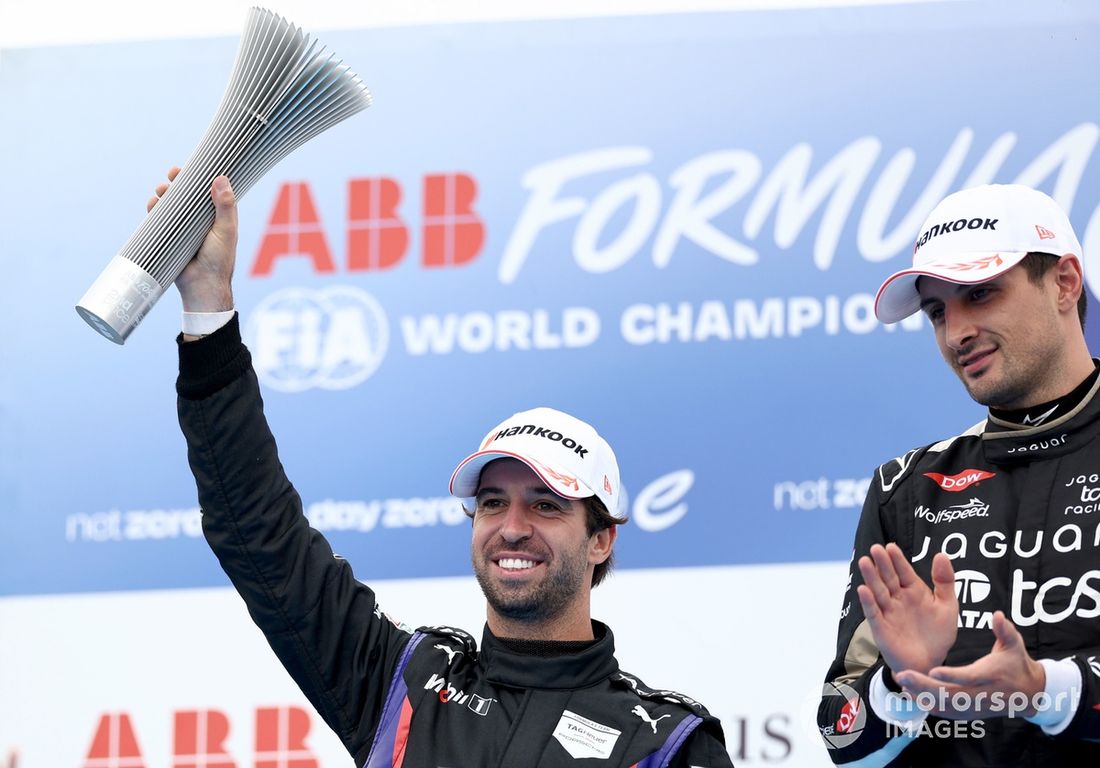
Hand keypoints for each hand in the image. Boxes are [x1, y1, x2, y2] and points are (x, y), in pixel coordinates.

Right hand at [148, 166, 237, 312]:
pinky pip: (161, 220)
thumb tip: (221, 179)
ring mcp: (185, 229)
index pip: (209, 192)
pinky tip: (152, 204)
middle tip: (172, 175)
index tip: (192, 167)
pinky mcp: (171, 237)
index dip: (201, 178)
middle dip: (178, 184)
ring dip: (165, 194)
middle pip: (188, 196)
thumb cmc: (219, 259)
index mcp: (218, 217)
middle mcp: (201, 221)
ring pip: (173, 206)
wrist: (202, 286)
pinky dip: (155, 210)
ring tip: (161, 190)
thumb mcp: (225, 231)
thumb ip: (225, 207)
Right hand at [857, 543, 957, 676]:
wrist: (930, 664)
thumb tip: (941, 554)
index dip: (897, 559)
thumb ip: (945, 581)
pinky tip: (863, 590)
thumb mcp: (947, 606)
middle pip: (888, 578)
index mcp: (913, 591)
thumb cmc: (938, 634)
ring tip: (865, 562)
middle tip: (876, 548)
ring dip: (871, 577)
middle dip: (882, 564)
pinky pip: (873, 613)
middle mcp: (898, 599)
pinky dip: (868, 602)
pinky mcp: (881, 628)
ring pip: (878, 591)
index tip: (891, 546)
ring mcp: (888, 612)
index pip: (904, 571)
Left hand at [894, 611, 1045, 718]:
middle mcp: (982, 694)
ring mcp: (975, 706)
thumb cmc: (1017, 663)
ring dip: (922, 696)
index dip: (952, 676)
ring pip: (946, 706)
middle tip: (902, 675)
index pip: (970, 677)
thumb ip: (1005, 630)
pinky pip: (947, 713)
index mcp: (992, 675)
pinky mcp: (970, 713)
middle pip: (951, 694)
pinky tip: (911, 694)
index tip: (932, 670)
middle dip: (925, 687)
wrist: (1029, 693)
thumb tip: (998, 615)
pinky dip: (928, 705)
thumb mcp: (1015, 644)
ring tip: (902, 682)